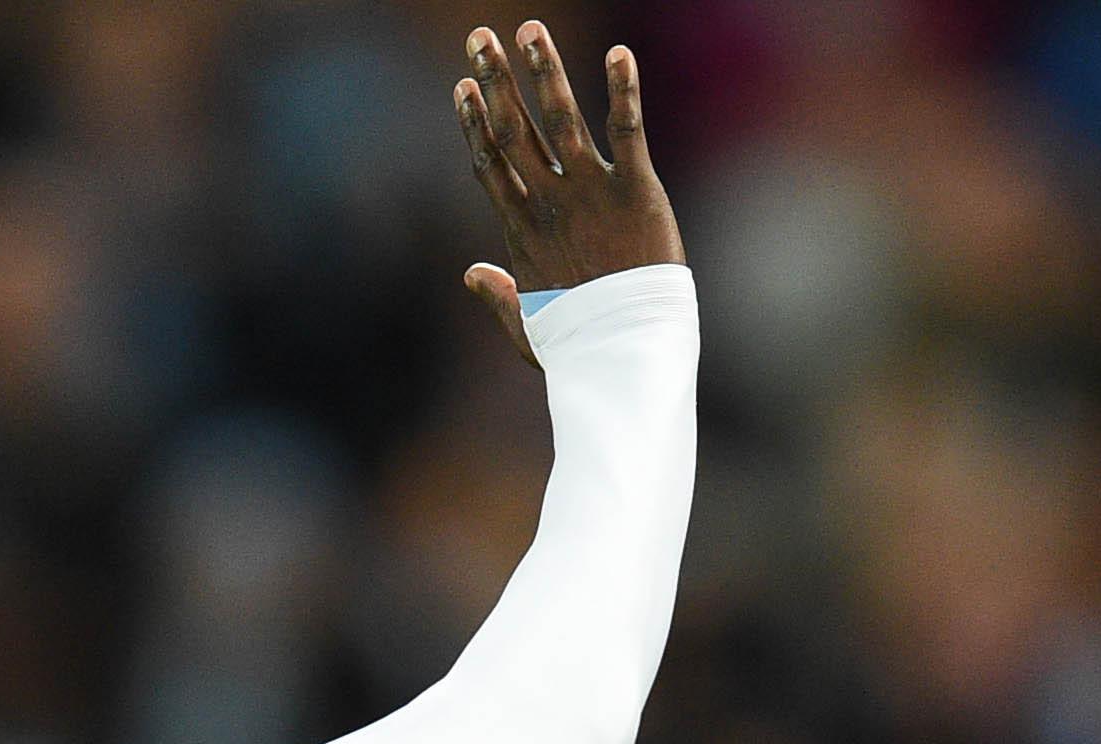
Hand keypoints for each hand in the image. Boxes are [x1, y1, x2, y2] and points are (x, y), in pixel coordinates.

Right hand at [452, 22, 683, 365]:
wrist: (625, 353)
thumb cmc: (578, 346)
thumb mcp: (527, 325)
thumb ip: (499, 296)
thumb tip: (471, 272)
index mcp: (523, 230)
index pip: (491, 163)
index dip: (475, 121)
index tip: (464, 85)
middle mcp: (550, 202)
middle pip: (514, 131)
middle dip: (496, 80)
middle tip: (480, 36)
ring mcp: (591, 193)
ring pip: (560, 120)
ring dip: (543, 72)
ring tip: (530, 29)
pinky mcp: (635, 190)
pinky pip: (628, 130)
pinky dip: (623, 91)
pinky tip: (619, 52)